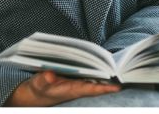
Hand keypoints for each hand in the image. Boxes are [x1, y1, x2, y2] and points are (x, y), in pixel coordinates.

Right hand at [4, 70, 121, 106]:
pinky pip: (90, 75)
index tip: (118, 88)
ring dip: (107, 74)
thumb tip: (50, 74)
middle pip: (98, 84)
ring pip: (96, 79)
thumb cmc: (38, 89)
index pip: (91, 90)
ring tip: (121, 66)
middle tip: (125, 71)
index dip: (104, 89)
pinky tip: (106, 63)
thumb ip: (43, 79)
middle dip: (111, 80)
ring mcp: (77, 83)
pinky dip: (98, 70)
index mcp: (71, 90)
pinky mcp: (75, 78)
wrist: (33, 94)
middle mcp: (77, 87)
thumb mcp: (38, 84)